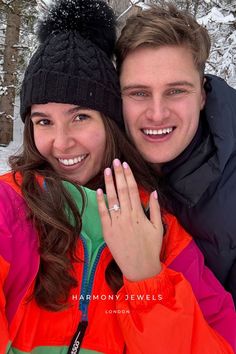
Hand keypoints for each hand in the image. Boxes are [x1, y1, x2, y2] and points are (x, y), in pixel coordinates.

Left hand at [96, 159, 162, 281]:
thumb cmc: (151, 247)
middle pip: (122, 191)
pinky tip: (99, 190)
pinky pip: (103, 214)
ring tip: (106, 171)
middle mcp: (127, 216)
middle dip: (118, 175)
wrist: (140, 268)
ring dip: (109, 184)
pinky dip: (101, 202)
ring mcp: (116, 224)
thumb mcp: (158, 228)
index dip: (128, 176)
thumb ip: (154, 209)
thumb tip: (152, 192)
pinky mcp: (108, 231)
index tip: (125, 165)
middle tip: (115, 161)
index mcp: (139, 214)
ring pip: (112, 199)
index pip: (133, 190)